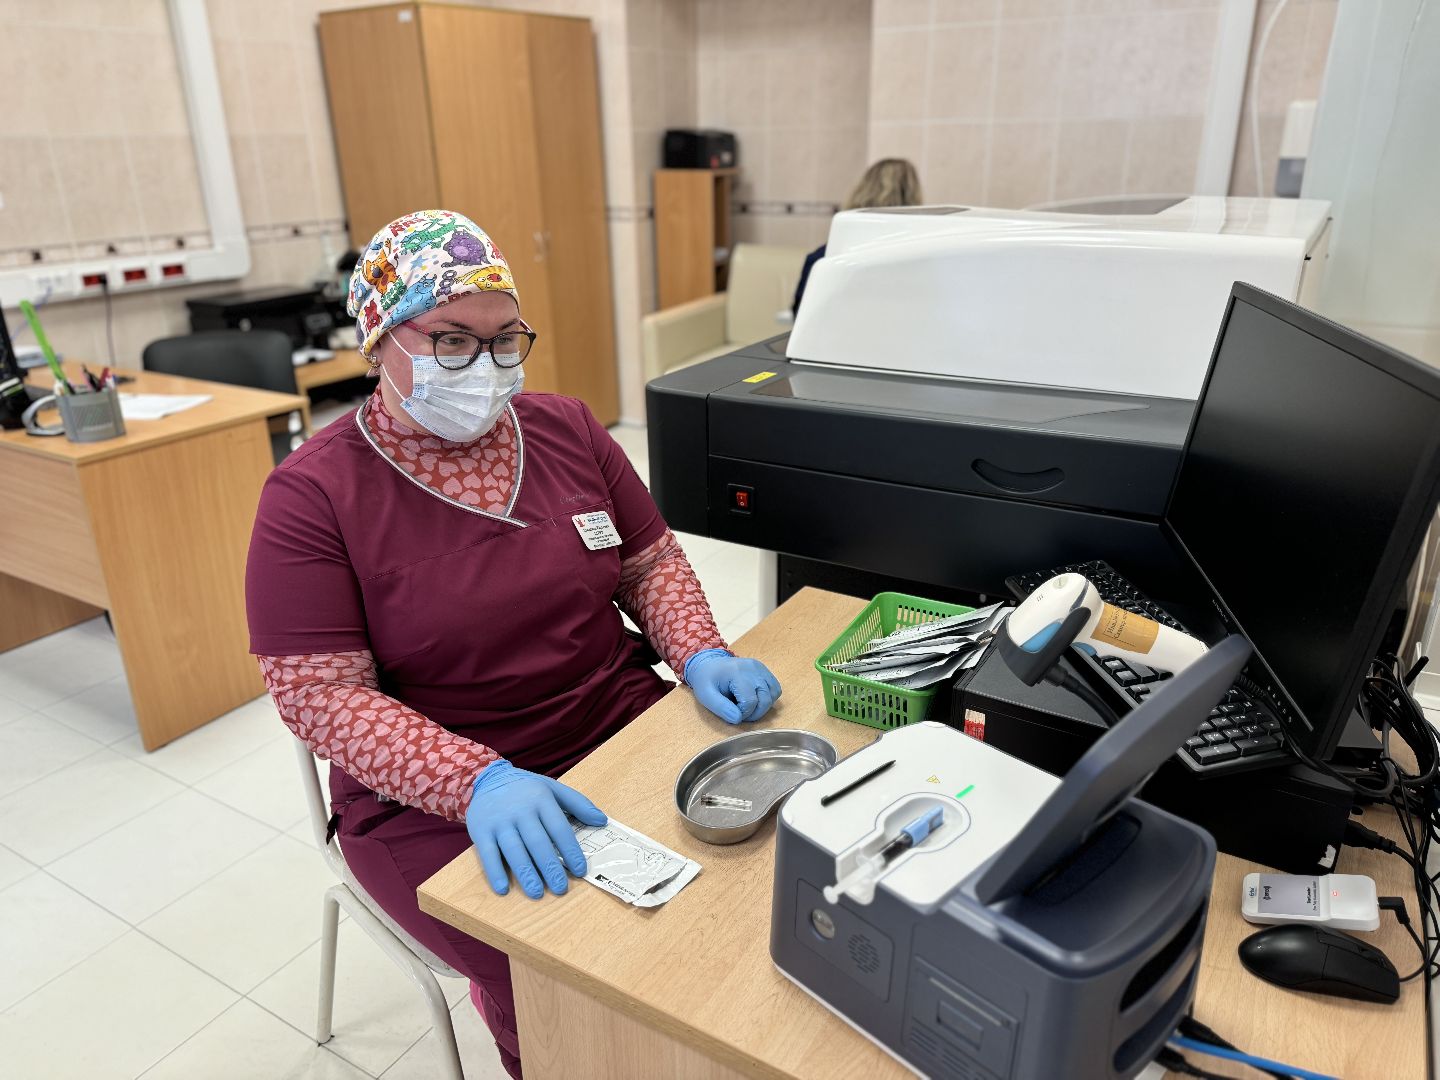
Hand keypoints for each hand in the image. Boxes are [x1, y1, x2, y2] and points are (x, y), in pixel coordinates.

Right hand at [465, 760, 606, 898]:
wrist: (487, 779)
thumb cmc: (525, 789)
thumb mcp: (553, 788)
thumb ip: (578, 804)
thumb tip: (602, 821)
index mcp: (541, 800)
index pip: (559, 828)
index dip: (570, 851)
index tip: (580, 871)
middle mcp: (521, 811)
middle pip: (538, 843)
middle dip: (550, 867)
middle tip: (561, 889)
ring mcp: (500, 822)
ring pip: (514, 850)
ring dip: (526, 874)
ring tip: (537, 893)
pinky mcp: (481, 831)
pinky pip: (488, 854)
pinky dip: (495, 872)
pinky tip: (503, 888)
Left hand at [684, 649, 782, 723]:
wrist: (708, 663)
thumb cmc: (706, 680)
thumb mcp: (706, 695)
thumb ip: (720, 708)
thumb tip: (738, 719)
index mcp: (737, 673)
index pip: (750, 702)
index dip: (744, 714)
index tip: (733, 713)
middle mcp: (753, 668)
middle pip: (766, 699)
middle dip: (755, 713)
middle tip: (741, 714)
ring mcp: (760, 668)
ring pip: (774, 694)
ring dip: (764, 705)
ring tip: (748, 706)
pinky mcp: (764, 669)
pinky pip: (775, 687)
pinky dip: (768, 697)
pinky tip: (755, 698)